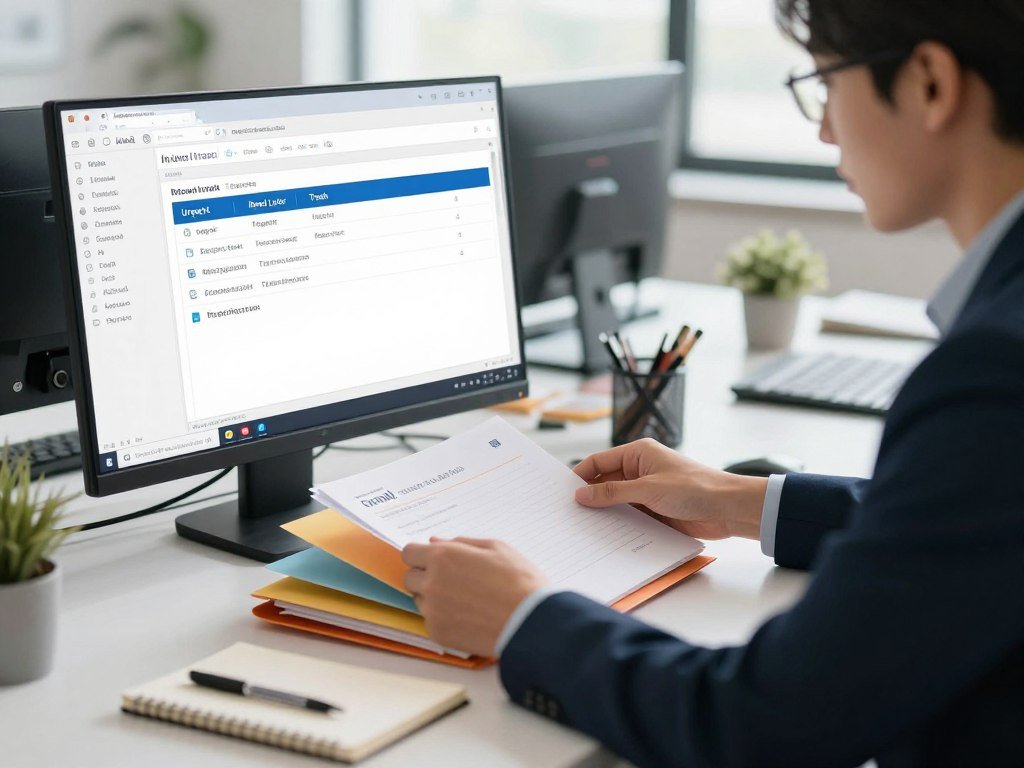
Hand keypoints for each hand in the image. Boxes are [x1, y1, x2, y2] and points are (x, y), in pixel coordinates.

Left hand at [401, 537, 546, 657]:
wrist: (531, 622)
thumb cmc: (520, 580)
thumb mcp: (496, 548)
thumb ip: (461, 543)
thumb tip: (435, 542)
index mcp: (443, 557)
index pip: (409, 552)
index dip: (421, 555)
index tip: (434, 559)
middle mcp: (432, 583)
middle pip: (410, 577)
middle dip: (426, 576)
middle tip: (453, 579)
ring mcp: (433, 611)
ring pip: (420, 600)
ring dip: (434, 597)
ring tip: (466, 599)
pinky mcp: (439, 633)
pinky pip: (431, 621)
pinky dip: (444, 618)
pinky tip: (468, 616)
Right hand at [573, 438, 767, 540]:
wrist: (729, 509)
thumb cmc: (696, 488)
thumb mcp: (648, 488)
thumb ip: (612, 492)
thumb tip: (582, 494)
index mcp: (638, 453)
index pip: (599, 461)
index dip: (580, 475)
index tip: (564, 492)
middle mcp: (640, 470)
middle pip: (605, 482)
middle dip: (590, 497)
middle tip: (569, 513)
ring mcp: (647, 492)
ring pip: (616, 502)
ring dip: (605, 513)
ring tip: (584, 527)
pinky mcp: (655, 511)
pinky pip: (630, 517)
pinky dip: (619, 525)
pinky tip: (607, 536)